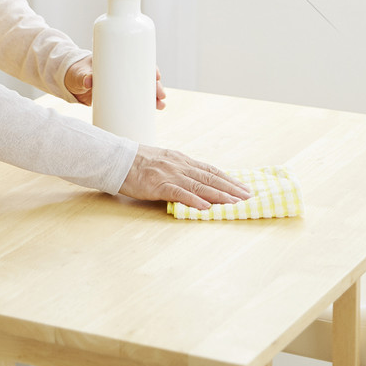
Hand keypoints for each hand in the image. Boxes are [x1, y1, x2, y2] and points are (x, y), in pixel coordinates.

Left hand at [64, 55, 166, 109]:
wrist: (70, 82)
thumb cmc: (76, 72)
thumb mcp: (79, 73)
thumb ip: (83, 77)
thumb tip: (89, 82)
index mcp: (116, 60)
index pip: (138, 60)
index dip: (150, 67)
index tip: (157, 75)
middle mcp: (121, 71)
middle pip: (144, 76)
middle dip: (155, 85)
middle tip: (161, 95)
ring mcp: (120, 84)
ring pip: (142, 89)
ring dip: (153, 96)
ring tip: (160, 105)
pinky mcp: (117, 96)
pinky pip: (134, 99)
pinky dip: (144, 105)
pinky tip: (153, 110)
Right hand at [118, 146, 252, 209]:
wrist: (117, 159)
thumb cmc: (138, 162)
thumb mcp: (164, 161)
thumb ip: (180, 169)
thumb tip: (197, 180)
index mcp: (181, 160)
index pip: (210, 170)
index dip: (228, 179)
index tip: (243, 187)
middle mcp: (179, 165)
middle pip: (210, 177)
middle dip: (231, 188)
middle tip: (248, 197)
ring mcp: (169, 175)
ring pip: (199, 185)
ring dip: (220, 195)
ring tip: (235, 203)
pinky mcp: (158, 185)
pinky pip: (179, 193)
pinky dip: (194, 200)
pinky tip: (206, 207)